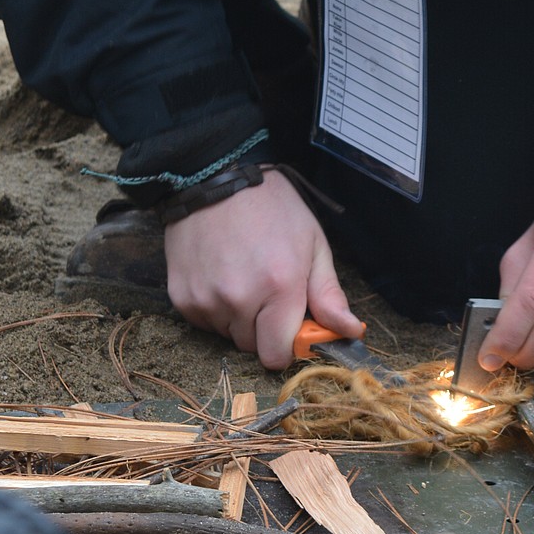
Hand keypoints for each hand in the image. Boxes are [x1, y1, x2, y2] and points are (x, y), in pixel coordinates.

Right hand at [163, 169, 360, 369]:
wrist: (215, 177)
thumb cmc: (271, 208)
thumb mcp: (312, 244)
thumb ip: (328, 295)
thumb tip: (351, 331)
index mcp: (279, 287)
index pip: (277, 356)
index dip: (287, 344)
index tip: (291, 324)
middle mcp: (239, 299)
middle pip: (252, 347)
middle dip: (263, 329)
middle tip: (266, 290)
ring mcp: (206, 299)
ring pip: (227, 334)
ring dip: (237, 318)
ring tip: (241, 275)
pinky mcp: (181, 296)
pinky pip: (203, 322)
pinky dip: (213, 307)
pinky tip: (219, 275)